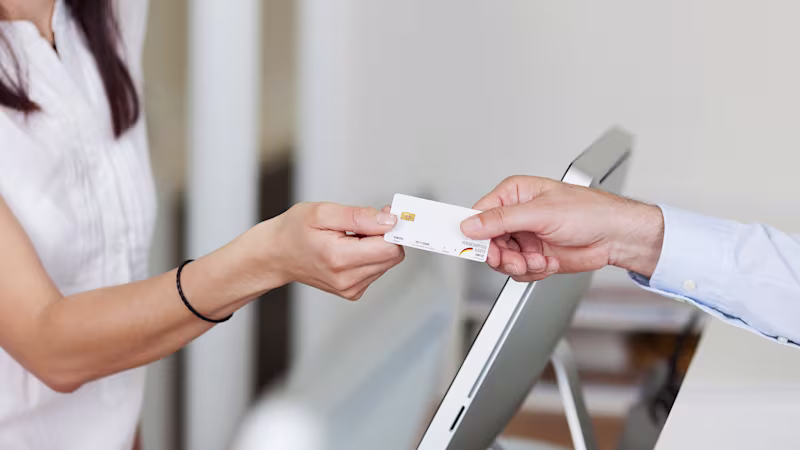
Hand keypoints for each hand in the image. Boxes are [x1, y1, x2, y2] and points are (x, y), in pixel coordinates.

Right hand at [257, 202, 403, 299]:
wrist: (275, 255)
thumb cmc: (293, 231)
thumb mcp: (322, 212)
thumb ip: (359, 216)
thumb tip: (389, 221)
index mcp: (339, 258)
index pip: (390, 248)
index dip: (390, 228)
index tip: (381, 215)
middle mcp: (347, 279)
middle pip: (392, 256)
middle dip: (384, 235)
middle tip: (364, 222)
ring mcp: (350, 289)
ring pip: (386, 262)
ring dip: (376, 245)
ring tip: (351, 236)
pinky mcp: (352, 291)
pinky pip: (376, 269)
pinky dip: (369, 255)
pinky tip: (349, 248)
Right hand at [460, 176, 663, 281]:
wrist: (615, 237)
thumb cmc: (590, 211)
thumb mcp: (540, 212)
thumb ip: (502, 219)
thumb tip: (471, 224)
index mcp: (514, 194)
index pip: (480, 214)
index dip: (474, 232)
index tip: (470, 245)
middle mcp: (516, 216)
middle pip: (487, 242)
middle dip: (501, 255)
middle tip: (514, 259)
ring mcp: (525, 238)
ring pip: (501, 260)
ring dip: (520, 265)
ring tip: (538, 261)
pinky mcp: (534, 256)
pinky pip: (518, 271)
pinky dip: (533, 271)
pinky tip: (547, 262)